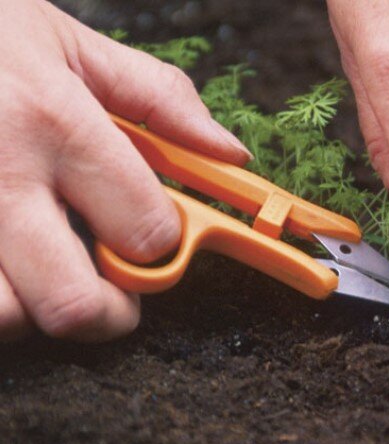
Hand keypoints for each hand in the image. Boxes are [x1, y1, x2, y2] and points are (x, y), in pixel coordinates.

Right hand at [0, 0, 250, 341]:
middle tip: (112, 291)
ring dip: (38, 308)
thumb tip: (229, 152)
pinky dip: (0, 296)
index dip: (162, 244)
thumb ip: (161, 98)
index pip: (145, 230)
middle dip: (110, 313)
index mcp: (58, 123)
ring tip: (47, 270)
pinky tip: (10, 263)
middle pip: (73, 304)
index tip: (152, 235)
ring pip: (8, 317)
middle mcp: (2, 174)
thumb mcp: (74, 45)